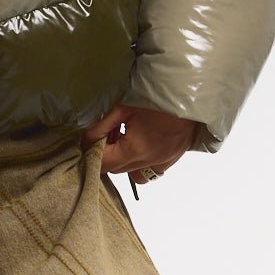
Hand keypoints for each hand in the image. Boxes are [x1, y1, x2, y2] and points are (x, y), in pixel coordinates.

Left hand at [80, 103, 198, 186]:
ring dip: (122, 161)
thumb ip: (103, 126)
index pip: (104, 163)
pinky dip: (139, 164)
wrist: (188, 100)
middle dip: (106, 155)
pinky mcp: (169, 162)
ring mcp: (160, 165)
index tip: (87, 142)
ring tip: (122, 139)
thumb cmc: (156, 101)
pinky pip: (147, 172)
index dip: (92, 153)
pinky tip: (139, 145)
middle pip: (116, 170)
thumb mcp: (124, 109)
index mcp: (135, 150)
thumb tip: (86, 139)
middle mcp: (147, 163)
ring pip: (131, 174)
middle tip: (106, 134)